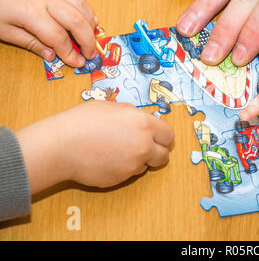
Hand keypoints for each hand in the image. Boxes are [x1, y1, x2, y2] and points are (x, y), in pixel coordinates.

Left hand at [0, 0, 97, 66]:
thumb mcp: (5, 30)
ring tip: (92, 39)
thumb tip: (52, 56)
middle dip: (87, 41)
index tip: (77, 63)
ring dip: (91, 25)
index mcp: (30, 13)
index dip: (70, 53)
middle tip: (90, 54)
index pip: (58, 37)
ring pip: (81, 6)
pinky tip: (90, 20)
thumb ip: (31, 43)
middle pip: (76, 21)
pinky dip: (87, 10)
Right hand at [16, 102, 174, 193]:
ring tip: (117, 150)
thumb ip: (132, 114)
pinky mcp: (121, 179)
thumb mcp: (112, 107)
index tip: (158, 138)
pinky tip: (107, 159)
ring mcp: (133, 165)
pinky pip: (129, 174)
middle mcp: (144, 146)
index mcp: (144, 124)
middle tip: (144, 148)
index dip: (163, 137)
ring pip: (146, 166)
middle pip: (164, 156)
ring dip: (139, 160)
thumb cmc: (82, 121)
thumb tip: (140, 119)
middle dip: (157, 152)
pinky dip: (123, 168)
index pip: (169, 135)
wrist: (61, 145)